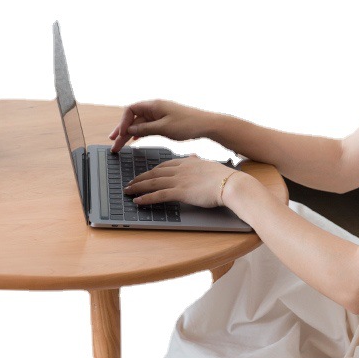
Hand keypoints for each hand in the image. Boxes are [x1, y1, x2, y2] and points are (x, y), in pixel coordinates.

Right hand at [109, 100, 210, 152]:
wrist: (206, 125)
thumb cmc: (187, 124)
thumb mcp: (163, 128)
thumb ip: (144, 129)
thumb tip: (129, 130)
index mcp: (153, 105)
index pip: (130, 110)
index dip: (122, 122)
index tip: (120, 135)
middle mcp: (154, 108)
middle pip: (133, 118)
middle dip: (122, 131)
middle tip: (113, 144)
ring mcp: (159, 114)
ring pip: (139, 124)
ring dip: (129, 134)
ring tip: (119, 145)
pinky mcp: (164, 121)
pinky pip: (147, 126)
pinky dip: (139, 133)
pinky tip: (134, 140)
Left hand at [123, 155, 243, 208]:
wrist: (231, 184)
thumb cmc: (223, 177)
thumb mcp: (208, 164)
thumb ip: (198, 161)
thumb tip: (194, 156)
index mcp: (186, 162)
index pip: (163, 166)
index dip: (151, 171)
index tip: (144, 175)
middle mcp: (179, 169)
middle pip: (154, 173)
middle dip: (139, 179)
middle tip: (129, 184)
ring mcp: (179, 180)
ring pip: (152, 183)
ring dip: (138, 187)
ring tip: (128, 192)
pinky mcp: (180, 192)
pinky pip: (158, 195)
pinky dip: (146, 198)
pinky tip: (138, 201)